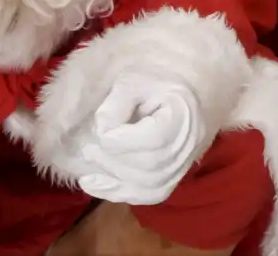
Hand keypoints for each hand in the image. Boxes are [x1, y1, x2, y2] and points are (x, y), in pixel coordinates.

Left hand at [72, 74, 206, 205]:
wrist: (178, 97)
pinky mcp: (171, 180)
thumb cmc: (154, 85)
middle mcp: (188, 145)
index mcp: (183, 114)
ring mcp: (182, 167)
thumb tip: (102, 130)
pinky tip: (92, 184)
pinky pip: (148, 195)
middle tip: (88, 150)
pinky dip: (118, 193)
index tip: (102, 133)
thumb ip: (117, 102)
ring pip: (150, 186)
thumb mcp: (133, 81)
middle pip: (151, 164)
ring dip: (114, 177)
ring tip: (91, 162)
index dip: (124, 141)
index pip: (156, 138)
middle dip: (114, 160)